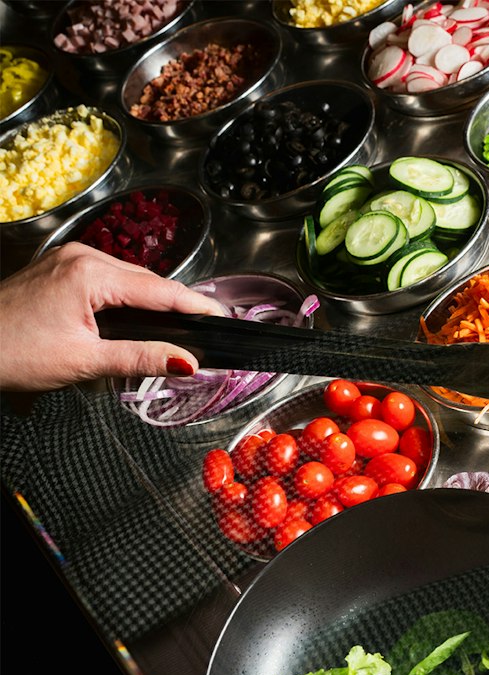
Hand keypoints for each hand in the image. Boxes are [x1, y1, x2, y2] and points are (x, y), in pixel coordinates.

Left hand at [0, 242, 222, 392]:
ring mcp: (68, 259)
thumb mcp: (84, 361)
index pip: (160, 290)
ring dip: (152, 300)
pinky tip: (137, 315)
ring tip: (179, 324)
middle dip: (178, 304)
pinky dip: (128, 296)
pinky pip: (107, 278)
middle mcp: (81, 256)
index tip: (224, 318)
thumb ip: (141, 359)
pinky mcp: (59, 268)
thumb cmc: (11, 352)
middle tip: (207, 328)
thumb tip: (187, 362)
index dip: (196, 306)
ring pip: (129, 278)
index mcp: (90, 274)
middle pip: (148, 281)